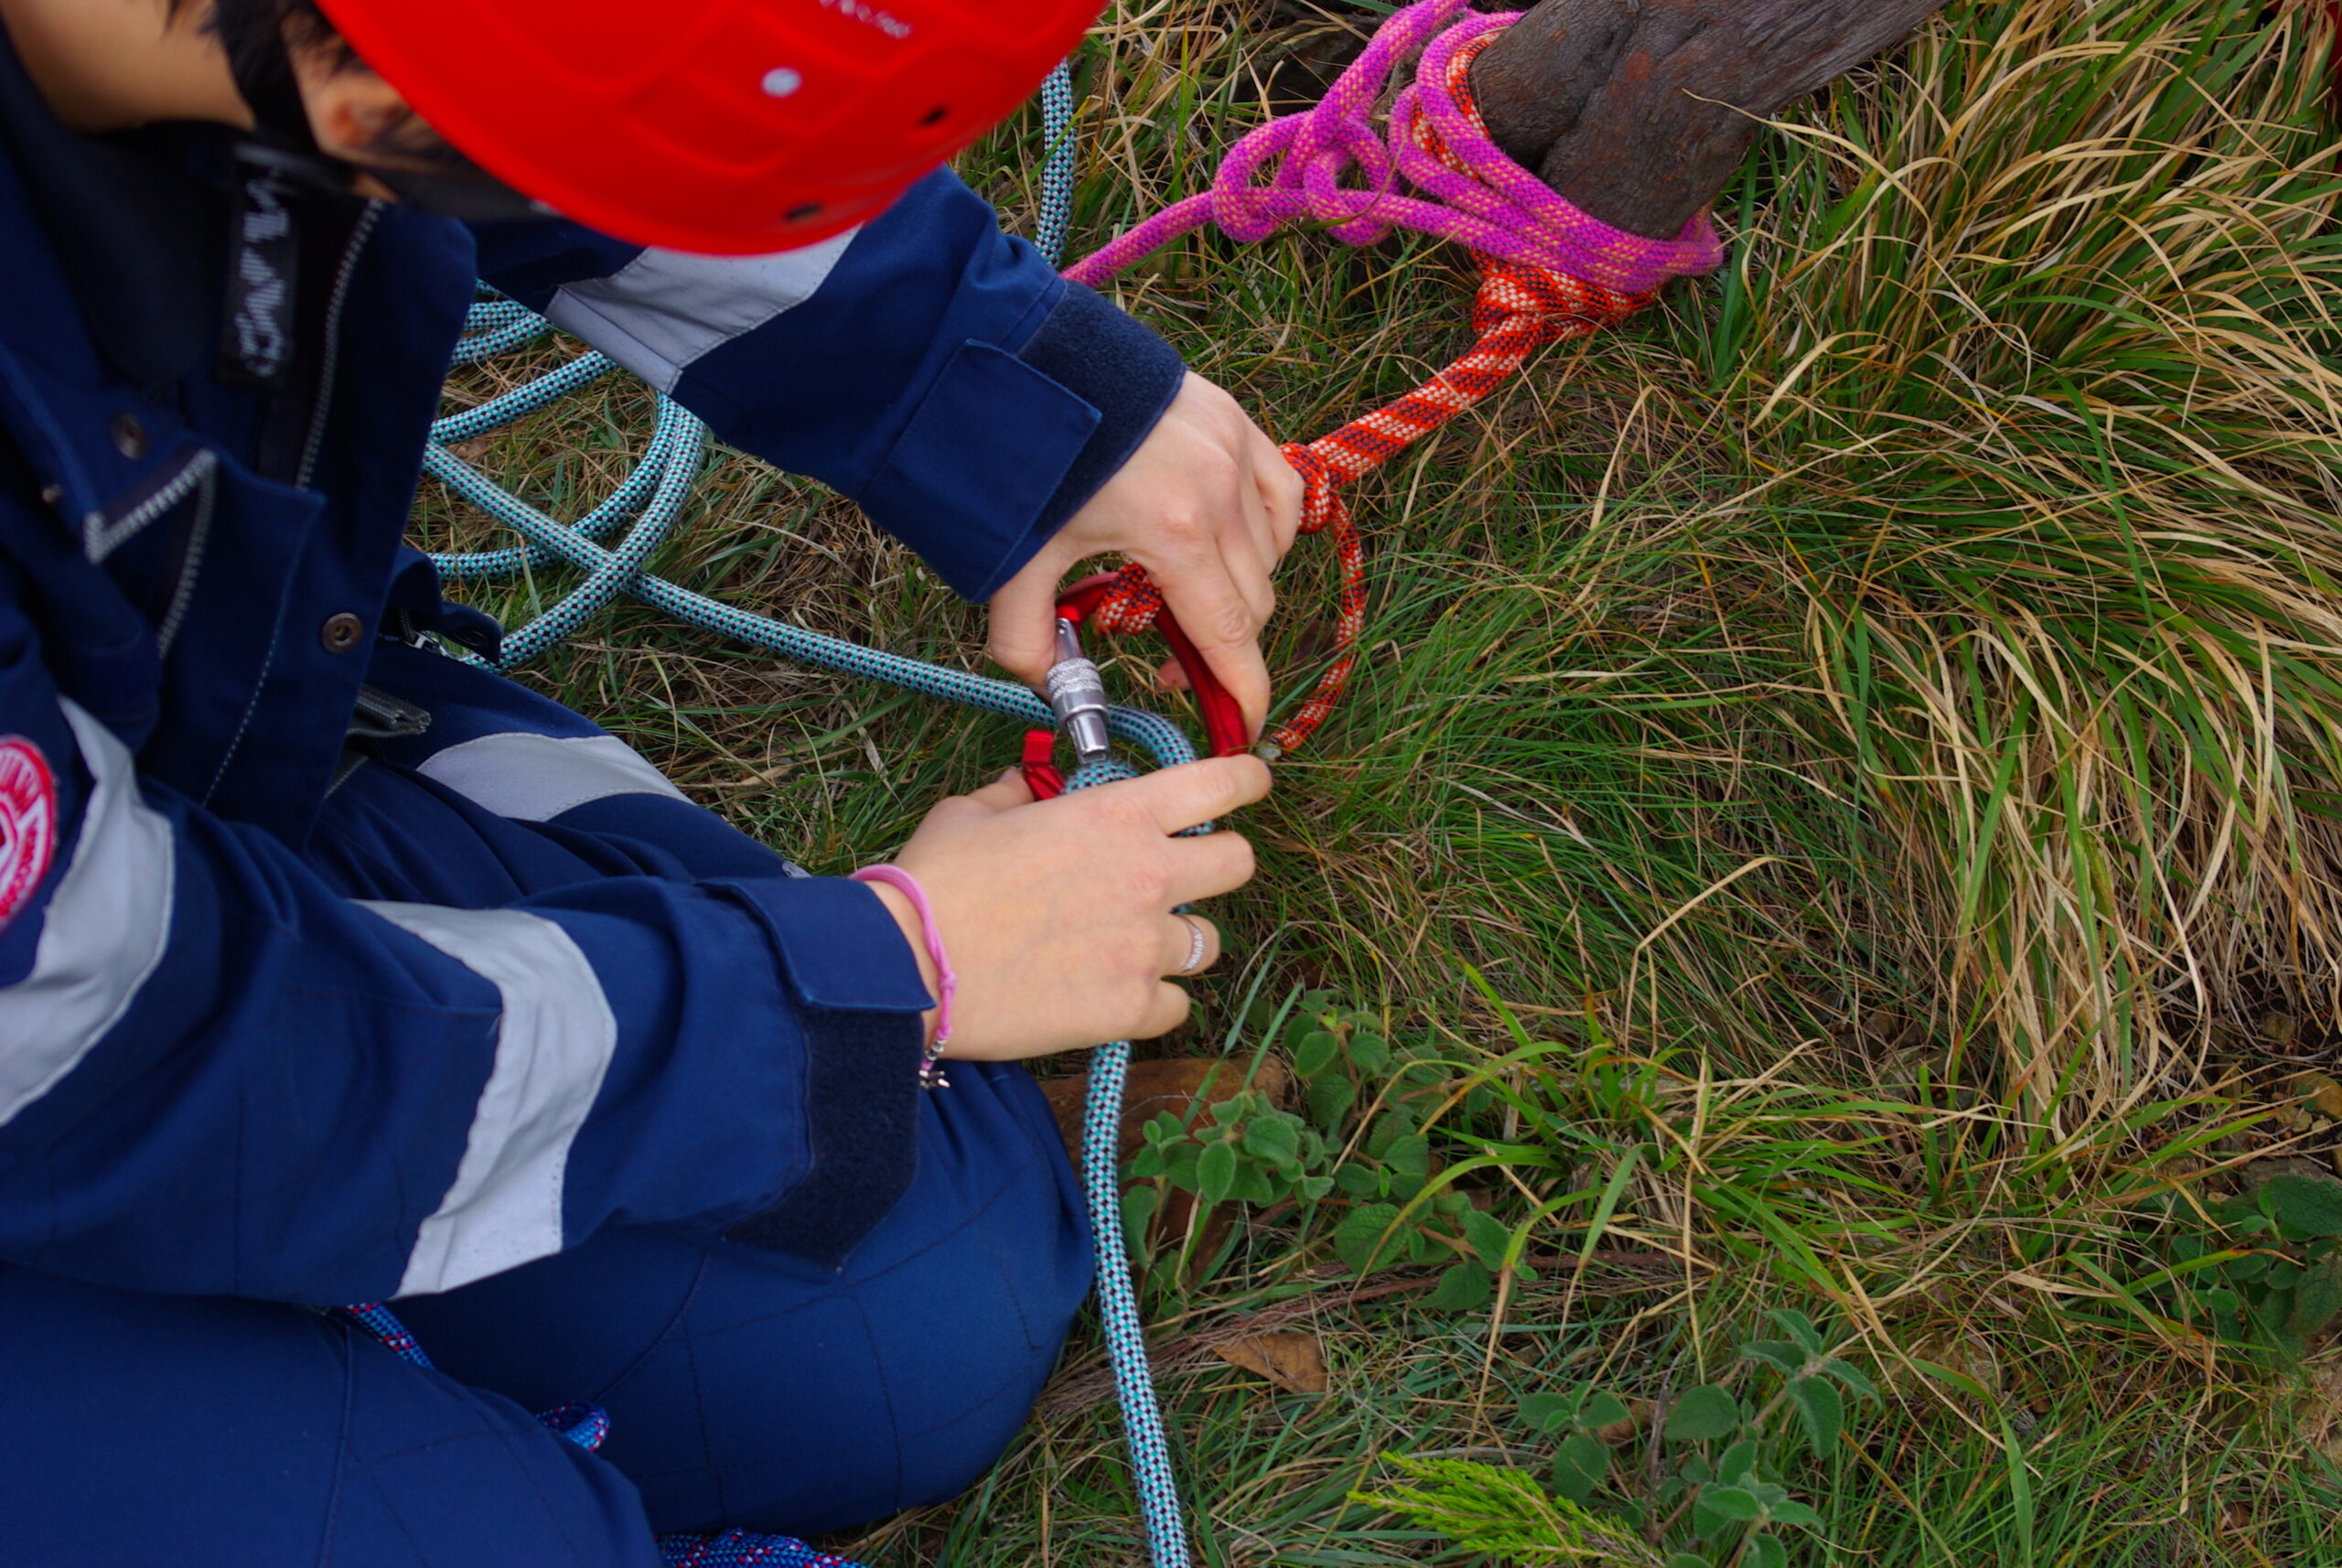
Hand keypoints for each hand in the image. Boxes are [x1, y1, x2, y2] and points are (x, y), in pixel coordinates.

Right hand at [864, 756, 1270, 1059]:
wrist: (906, 968)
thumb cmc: (935, 883)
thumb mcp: (972, 814)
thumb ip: (1015, 795)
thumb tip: (1022, 786)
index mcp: (1118, 815)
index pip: (1219, 784)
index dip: (1246, 781)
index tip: (1252, 783)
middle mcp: (1148, 875)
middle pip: (1239, 864)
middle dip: (1217, 867)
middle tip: (1178, 879)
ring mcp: (1144, 946)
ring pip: (1208, 943)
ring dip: (1177, 942)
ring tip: (1128, 946)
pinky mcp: (1130, 1009)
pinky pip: (1176, 1007)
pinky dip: (1153, 1003)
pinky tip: (1112, 995)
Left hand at [988, 372, 1304, 736]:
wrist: (1020, 354)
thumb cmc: (1018, 455)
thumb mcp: (1015, 556)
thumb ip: (1026, 637)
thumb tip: (1048, 688)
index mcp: (1174, 532)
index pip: (1231, 635)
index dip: (1245, 691)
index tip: (1244, 724)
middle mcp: (1220, 491)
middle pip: (1252, 601)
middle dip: (1221, 644)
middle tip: (1168, 655)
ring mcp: (1235, 448)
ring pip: (1271, 551)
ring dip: (1240, 585)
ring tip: (1182, 589)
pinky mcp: (1234, 418)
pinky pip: (1279, 494)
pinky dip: (1261, 528)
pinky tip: (1223, 536)